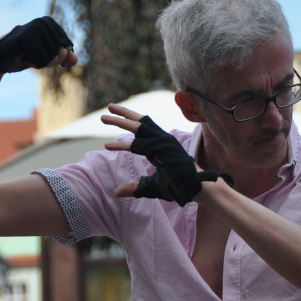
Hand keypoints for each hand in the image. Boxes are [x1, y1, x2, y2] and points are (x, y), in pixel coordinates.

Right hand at [0, 16, 76, 72]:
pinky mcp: (26, 39)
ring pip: (53, 58)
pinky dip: (34, 64)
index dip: (56, 56)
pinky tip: (22, 57)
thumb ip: (63, 56)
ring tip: (26, 55)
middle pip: (62, 52)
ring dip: (40, 63)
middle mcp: (43, 22)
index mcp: (49, 22)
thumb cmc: (22, 54)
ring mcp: (34, 28)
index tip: (39, 51)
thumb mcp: (47, 55)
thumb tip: (76, 60)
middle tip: (31, 55)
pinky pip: (43, 61)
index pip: (68, 47)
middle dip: (49, 61)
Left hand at [103, 104, 231, 204]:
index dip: (130, 120)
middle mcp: (163, 140)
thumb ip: (135, 187)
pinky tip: (108, 146)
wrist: (196, 189)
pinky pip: (139, 145)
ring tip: (104, 118)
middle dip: (124, 114)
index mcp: (162, 144)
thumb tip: (116, 192)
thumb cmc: (178, 186)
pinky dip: (123, 144)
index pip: (145, 126)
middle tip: (109, 108)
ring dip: (121, 121)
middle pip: (141, 121)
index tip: (115, 117)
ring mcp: (163, 143)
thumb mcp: (151, 186)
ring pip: (139, 127)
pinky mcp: (163, 151)